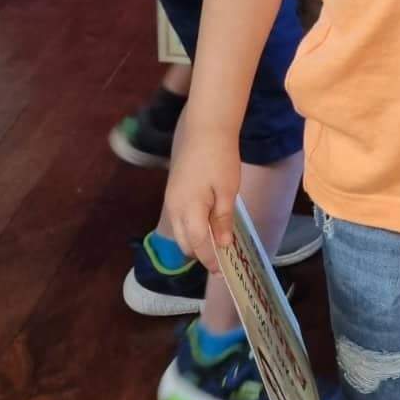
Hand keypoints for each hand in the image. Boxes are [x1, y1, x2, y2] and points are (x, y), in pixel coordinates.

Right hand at [165, 121, 240, 273]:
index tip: (221, 270)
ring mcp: (171, 199)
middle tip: (219, 260)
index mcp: (190, 209)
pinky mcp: (172, 191)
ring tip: (213, 244)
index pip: (198, 244)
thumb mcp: (227, 191)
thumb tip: (221, 245)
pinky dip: (189, 228)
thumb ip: (223, 220)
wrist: (205, 129)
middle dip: (200, 254)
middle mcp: (175, 208)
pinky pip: (178, 218)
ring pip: (178, 231)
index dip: (209, 259)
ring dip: (193, 241)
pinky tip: (204, 224)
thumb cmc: (220, 159)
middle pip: (183, 242)